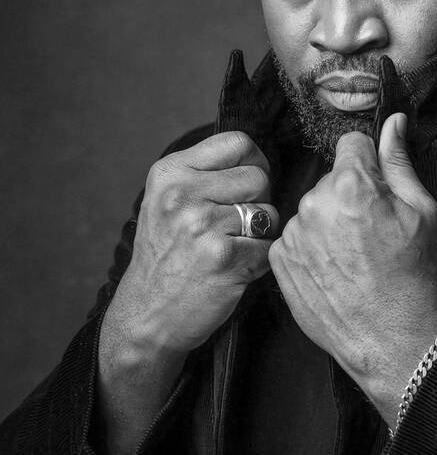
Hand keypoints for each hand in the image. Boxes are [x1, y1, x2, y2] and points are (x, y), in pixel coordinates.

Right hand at [105, 131, 278, 355]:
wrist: (145, 316)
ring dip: (260, 233)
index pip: (238, 142)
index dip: (253, 162)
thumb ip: (205, 173)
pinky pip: (269, 246)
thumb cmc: (166, 255)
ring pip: (269, 212)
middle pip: (259, 176)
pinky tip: (234, 268)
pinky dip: (260, 260)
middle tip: (236, 224)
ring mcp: (203, 226)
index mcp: (170, 172)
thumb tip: (258, 157)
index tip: (247, 183)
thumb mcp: (167, 200)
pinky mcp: (224, 257)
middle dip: (258, 200)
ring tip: (231, 246)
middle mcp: (183, 194)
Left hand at [269, 113, 436, 424]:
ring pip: (314, 206)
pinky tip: (335, 267)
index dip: (370, 162)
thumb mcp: (423, 211)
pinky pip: (297, 233)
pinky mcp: (279, 259)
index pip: (352, 143)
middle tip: (371, 229)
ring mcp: (292, 233)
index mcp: (350, 184)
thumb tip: (393, 120)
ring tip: (353, 253)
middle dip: (351, 192)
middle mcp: (313, 202)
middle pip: (332, 177)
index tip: (379, 188)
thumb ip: (400, 161)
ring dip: (329, 219)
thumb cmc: (414, 276)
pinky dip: (313, 244)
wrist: (391, 341)